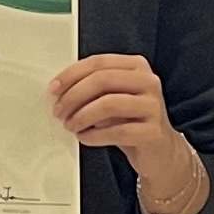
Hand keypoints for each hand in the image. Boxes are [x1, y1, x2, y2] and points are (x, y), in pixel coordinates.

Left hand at [52, 54, 203, 213]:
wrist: (160, 151)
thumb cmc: (130, 121)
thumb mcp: (112, 98)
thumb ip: (92, 89)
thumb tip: (59, 90)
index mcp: (137, 66)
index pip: (99, 62)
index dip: (72, 74)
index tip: (54, 89)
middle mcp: (149, 82)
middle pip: (103, 80)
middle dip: (74, 96)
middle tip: (59, 111)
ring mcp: (153, 106)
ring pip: (109, 104)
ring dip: (82, 116)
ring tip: (71, 125)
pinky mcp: (154, 132)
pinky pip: (117, 131)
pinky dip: (94, 135)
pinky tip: (85, 137)